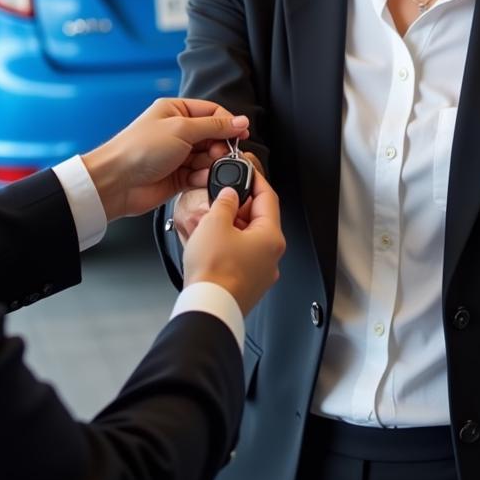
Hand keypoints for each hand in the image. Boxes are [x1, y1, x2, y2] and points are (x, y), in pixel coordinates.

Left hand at [81, 99, 249, 220]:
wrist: (116, 182)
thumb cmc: (139, 149)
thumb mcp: (181, 129)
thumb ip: (214, 126)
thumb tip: (240, 121)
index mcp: (176, 110)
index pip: (212, 112)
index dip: (229, 123)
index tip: (241, 134)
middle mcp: (178, 131)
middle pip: (213, 136)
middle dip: (220, 146)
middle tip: (220, 154)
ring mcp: (178, 154)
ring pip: (209, 157)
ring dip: (211, 164)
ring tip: (203, 168)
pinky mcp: (178, 176)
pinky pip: (200, 175)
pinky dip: (202, 177)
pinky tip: (196, 179)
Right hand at [183, 171, 284, 316]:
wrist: (208, 309)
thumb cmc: (214, 272)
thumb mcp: (215, 223)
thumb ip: (225, 202)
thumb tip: (229, 195)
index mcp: (271, 237)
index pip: (268, 198)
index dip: (256, 180)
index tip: (247, 171)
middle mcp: (272, 256)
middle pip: (260, 219)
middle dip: (241, 206)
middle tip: (223, 198)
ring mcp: (262, 273)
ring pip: (250, 240)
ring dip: (233, 227)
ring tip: (212, 223)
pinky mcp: (249, 286)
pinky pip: (243, 258)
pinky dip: (230, 247)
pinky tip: (213, 245)